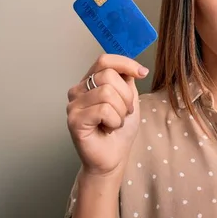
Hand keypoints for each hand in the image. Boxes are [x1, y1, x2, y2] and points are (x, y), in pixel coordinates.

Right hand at [66, 54, 148, 178]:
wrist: (113, 157)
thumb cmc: (119, 130)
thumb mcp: (129, 99)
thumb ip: (126, 80)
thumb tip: (133, 68)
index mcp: (90, 82)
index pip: (104, 60)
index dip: (126, 64)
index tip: (142, 73)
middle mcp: (78, 90)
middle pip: (108, 75)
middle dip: (126, 96)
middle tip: (124, 112)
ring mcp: (73, 105)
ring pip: (107, 92)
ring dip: (120, 111)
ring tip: (114, 122)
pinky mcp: (74, 120)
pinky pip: (103, 110)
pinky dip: (114, 121)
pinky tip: (108, 129)